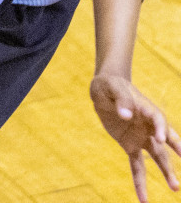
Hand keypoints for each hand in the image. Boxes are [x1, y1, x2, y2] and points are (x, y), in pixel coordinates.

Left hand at [92, 74, 180, 200]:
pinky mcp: (131, 146)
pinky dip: (139, 182)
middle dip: (177, 150)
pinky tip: (143, 199)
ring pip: (158, 157)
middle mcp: (150, 126)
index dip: (161, 129)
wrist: (105, 89)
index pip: (158, 119)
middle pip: (167, 140)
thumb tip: (126, 116)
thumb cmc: (111, 86)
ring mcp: (142, 138)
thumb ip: (120, 101)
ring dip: (167, 172)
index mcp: (147, 109)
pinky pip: (137, 166)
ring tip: (175, 188)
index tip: (162, 139)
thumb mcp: (111, 88)